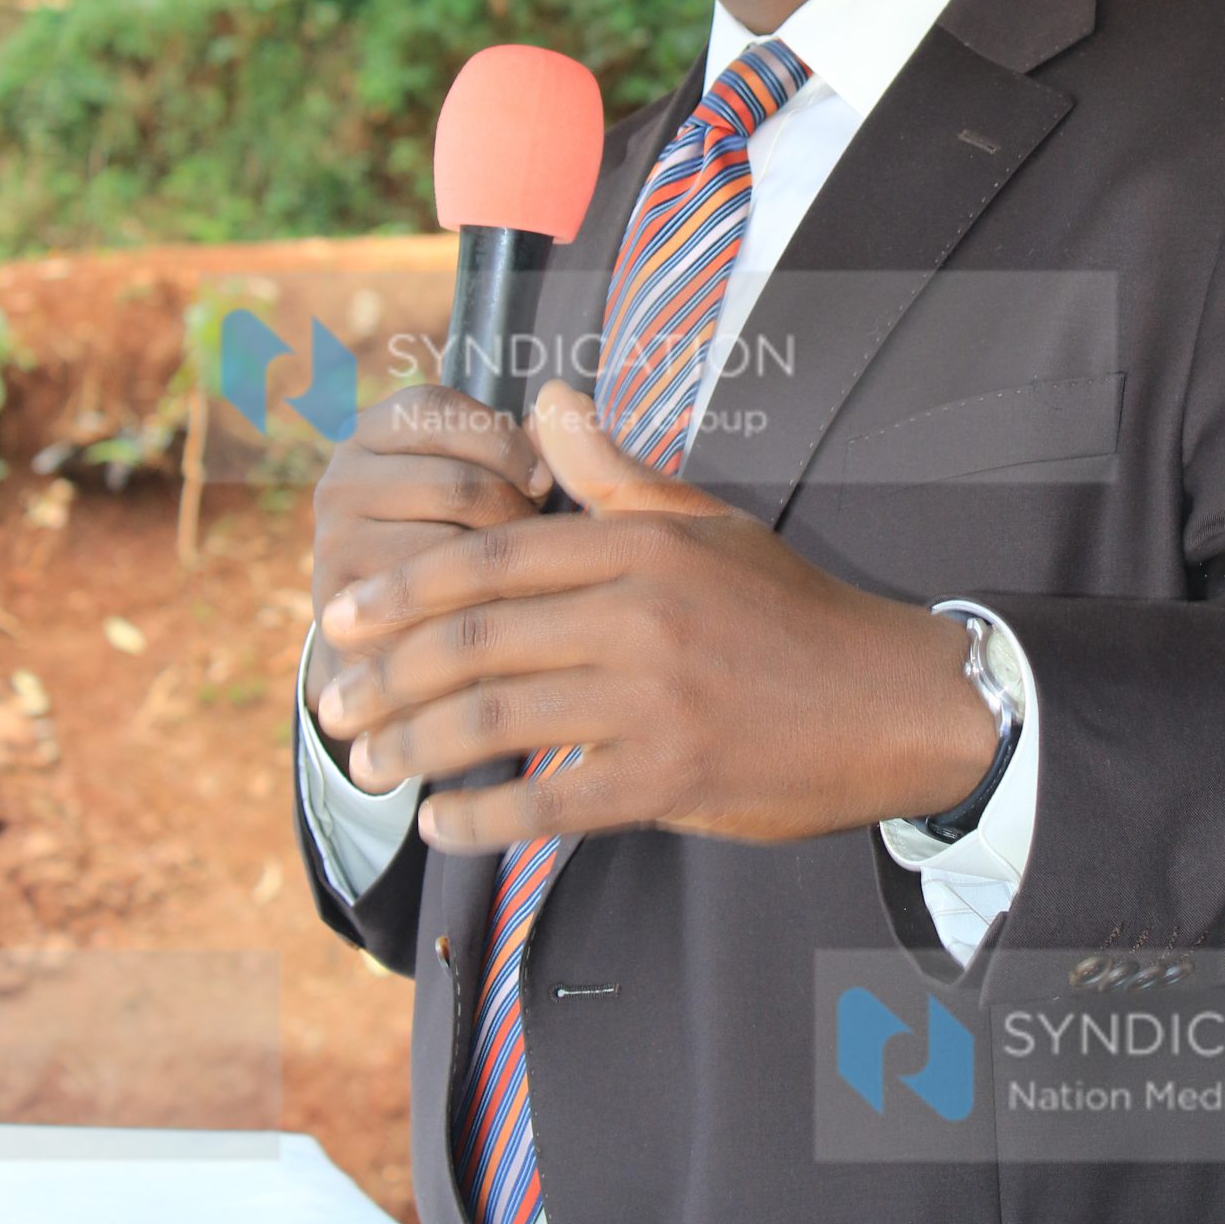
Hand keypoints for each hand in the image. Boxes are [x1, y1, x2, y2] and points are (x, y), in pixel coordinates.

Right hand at [306, 387, 552, 785]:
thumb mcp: (491, 485)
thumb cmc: (469, 547)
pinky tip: (492, 624)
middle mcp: (341, 480)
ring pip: (448, 550)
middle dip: (512, 518)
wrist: (406, 651)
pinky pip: (431, 608)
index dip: (501, 440)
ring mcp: (333, 543)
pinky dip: (476, 616)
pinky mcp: (342, 609)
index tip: (541, 479)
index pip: (435, 409)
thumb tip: (562, 404)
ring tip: (517, 583)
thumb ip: (524, 447)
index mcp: (374, 434)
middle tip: (533, 547)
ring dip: (501, 574)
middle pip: (456, 483)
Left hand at [311, 379, 998, 852]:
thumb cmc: (790, 609)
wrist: (893, 700)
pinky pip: (551, 801)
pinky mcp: (671, 775)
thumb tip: (546, 400)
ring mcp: (654, 698)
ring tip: (365, 762)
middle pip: (477, 639)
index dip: (405, 587)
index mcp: (640, 545)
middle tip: (332, 700)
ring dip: (416, 745)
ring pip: (498, 718)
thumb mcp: (706, 523)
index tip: (344, 614)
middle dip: (387, 674)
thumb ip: (612, 473)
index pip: (492, 558)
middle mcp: (639, 614)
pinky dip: (483, 816)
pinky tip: (443, 824)